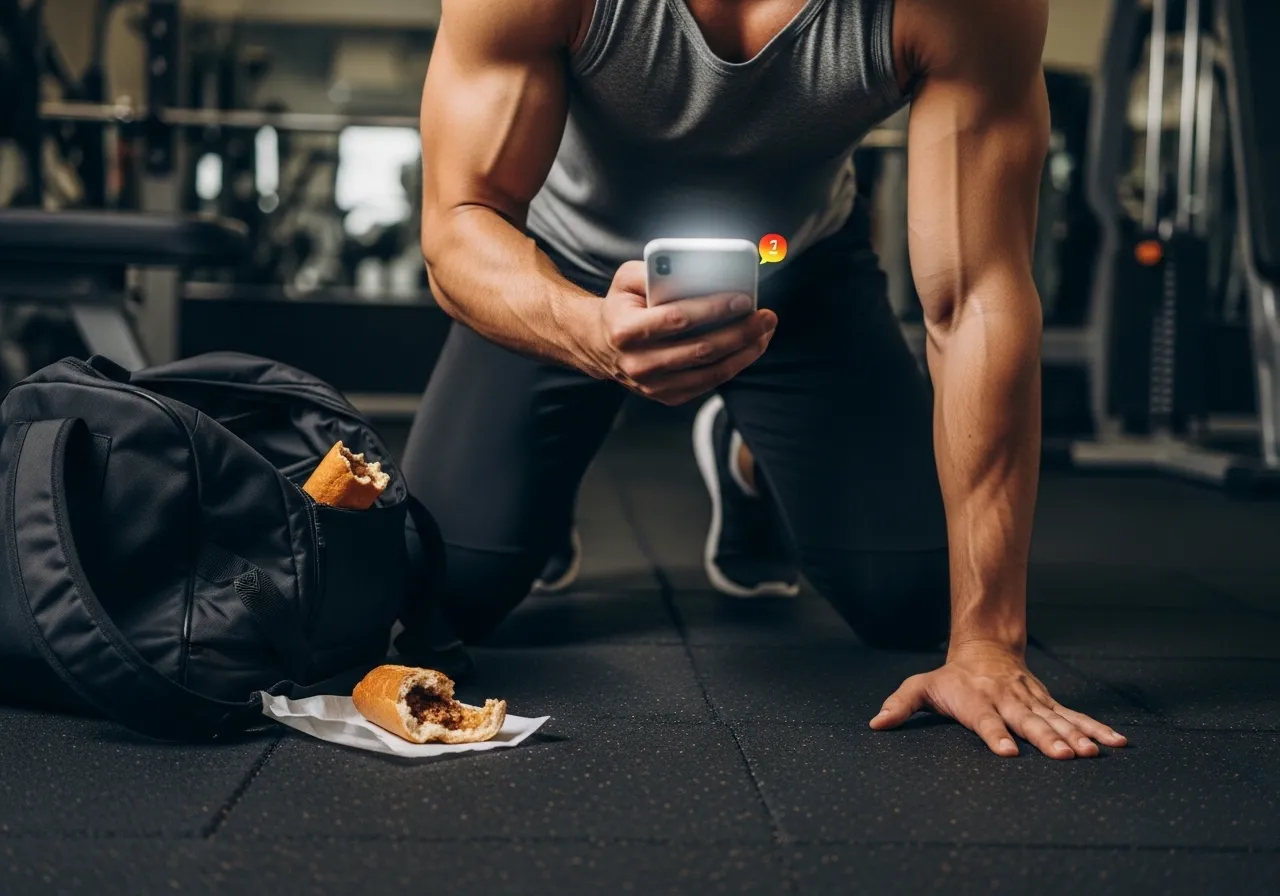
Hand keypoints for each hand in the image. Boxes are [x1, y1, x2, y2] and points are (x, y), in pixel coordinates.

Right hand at [586, 261, 776, 405]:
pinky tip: (750, 347)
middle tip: (766, 316)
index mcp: (625, 330)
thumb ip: (655, 268)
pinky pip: (708, 383)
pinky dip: (734, 365)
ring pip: (710, 371)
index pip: (676, 319)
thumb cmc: (622, 306)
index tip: (742, 298)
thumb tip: (694, 267)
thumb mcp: (626, 279)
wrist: (601, 344)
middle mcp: (637, 362)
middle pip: (700, 349)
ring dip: (744, 351)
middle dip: (739, 331)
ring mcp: (652, 385)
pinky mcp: (667, 396)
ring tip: (764, 331)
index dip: (712, 309)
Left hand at [869, 642, 1127, 758]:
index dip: (995, 734)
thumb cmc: (951, 678)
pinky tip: (1117, 743)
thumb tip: (876, 724)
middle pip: (1028, 721)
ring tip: (1094, 753)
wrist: (985, 649)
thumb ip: (900, 704)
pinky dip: (1097, 729)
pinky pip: (1076, 718)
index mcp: (977, 699)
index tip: (1007, 752)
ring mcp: (1032, 702)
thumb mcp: (922, 686)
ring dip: (1076, 736)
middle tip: (1065, 756)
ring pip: (1056, 720)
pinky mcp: (1050, 704)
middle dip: (1046, 739)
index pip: (985, 720)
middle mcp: (1008, 700)